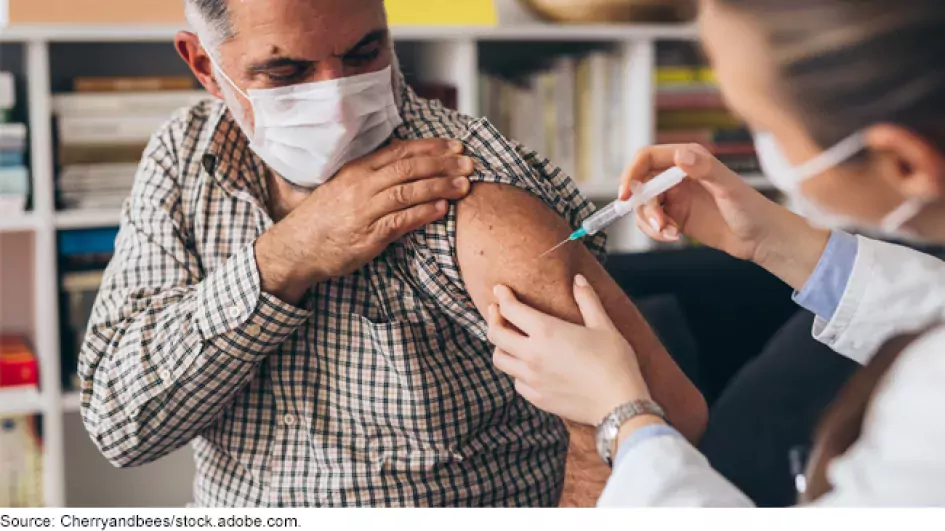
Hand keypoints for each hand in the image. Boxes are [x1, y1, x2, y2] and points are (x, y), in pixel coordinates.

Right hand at [256, 138, 473, 302]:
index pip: (401, 151)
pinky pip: (400, 221)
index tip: (456, 146)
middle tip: (470, 163)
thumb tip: (408, 164)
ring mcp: (364, 211)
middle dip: (444, 164)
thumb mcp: (344, 187)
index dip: (432, 147)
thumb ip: (373, 176)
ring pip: (409, 191)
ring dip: (440, 187)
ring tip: (465, 186)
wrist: (295, 248)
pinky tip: (442, 209)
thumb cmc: (323, 219)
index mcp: (358, 170)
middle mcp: (361, 186)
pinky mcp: (368, 236)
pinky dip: (423, 213)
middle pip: (410, 168)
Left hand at [487, 275, 650, 425]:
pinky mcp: (536, 398)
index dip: (502, 296)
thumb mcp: (603, 326)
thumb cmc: (615, 362)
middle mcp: (532, 355)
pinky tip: (527, 366)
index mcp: (546, 332)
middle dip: (493, 319)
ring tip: (509, 339)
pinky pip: (516, 381)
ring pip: (500, 360)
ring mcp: (531, 379)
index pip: (511, 310)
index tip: (500, 290)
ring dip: (501, 346)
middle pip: (496, 334)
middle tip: (496, 310)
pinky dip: (516, 371)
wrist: (619, 404)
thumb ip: (587, 300)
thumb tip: (578, 279)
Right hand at [621, 144, 829, 289]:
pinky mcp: (676, 217)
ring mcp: (675, 197)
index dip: (632, 173)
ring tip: (669, 233)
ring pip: (643, 206)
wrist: (762, 239)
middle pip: (641, 185)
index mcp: (689, 160)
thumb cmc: (752, 209)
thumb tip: (680, 155)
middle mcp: (678, 175)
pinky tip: (673, 237)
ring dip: (649, 221)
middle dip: (643, 206)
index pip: (647, 158)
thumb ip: (705, 169)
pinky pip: (652, 222)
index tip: (626, 193)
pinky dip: (655, 231)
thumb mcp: (729, 187)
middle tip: (658, 223)